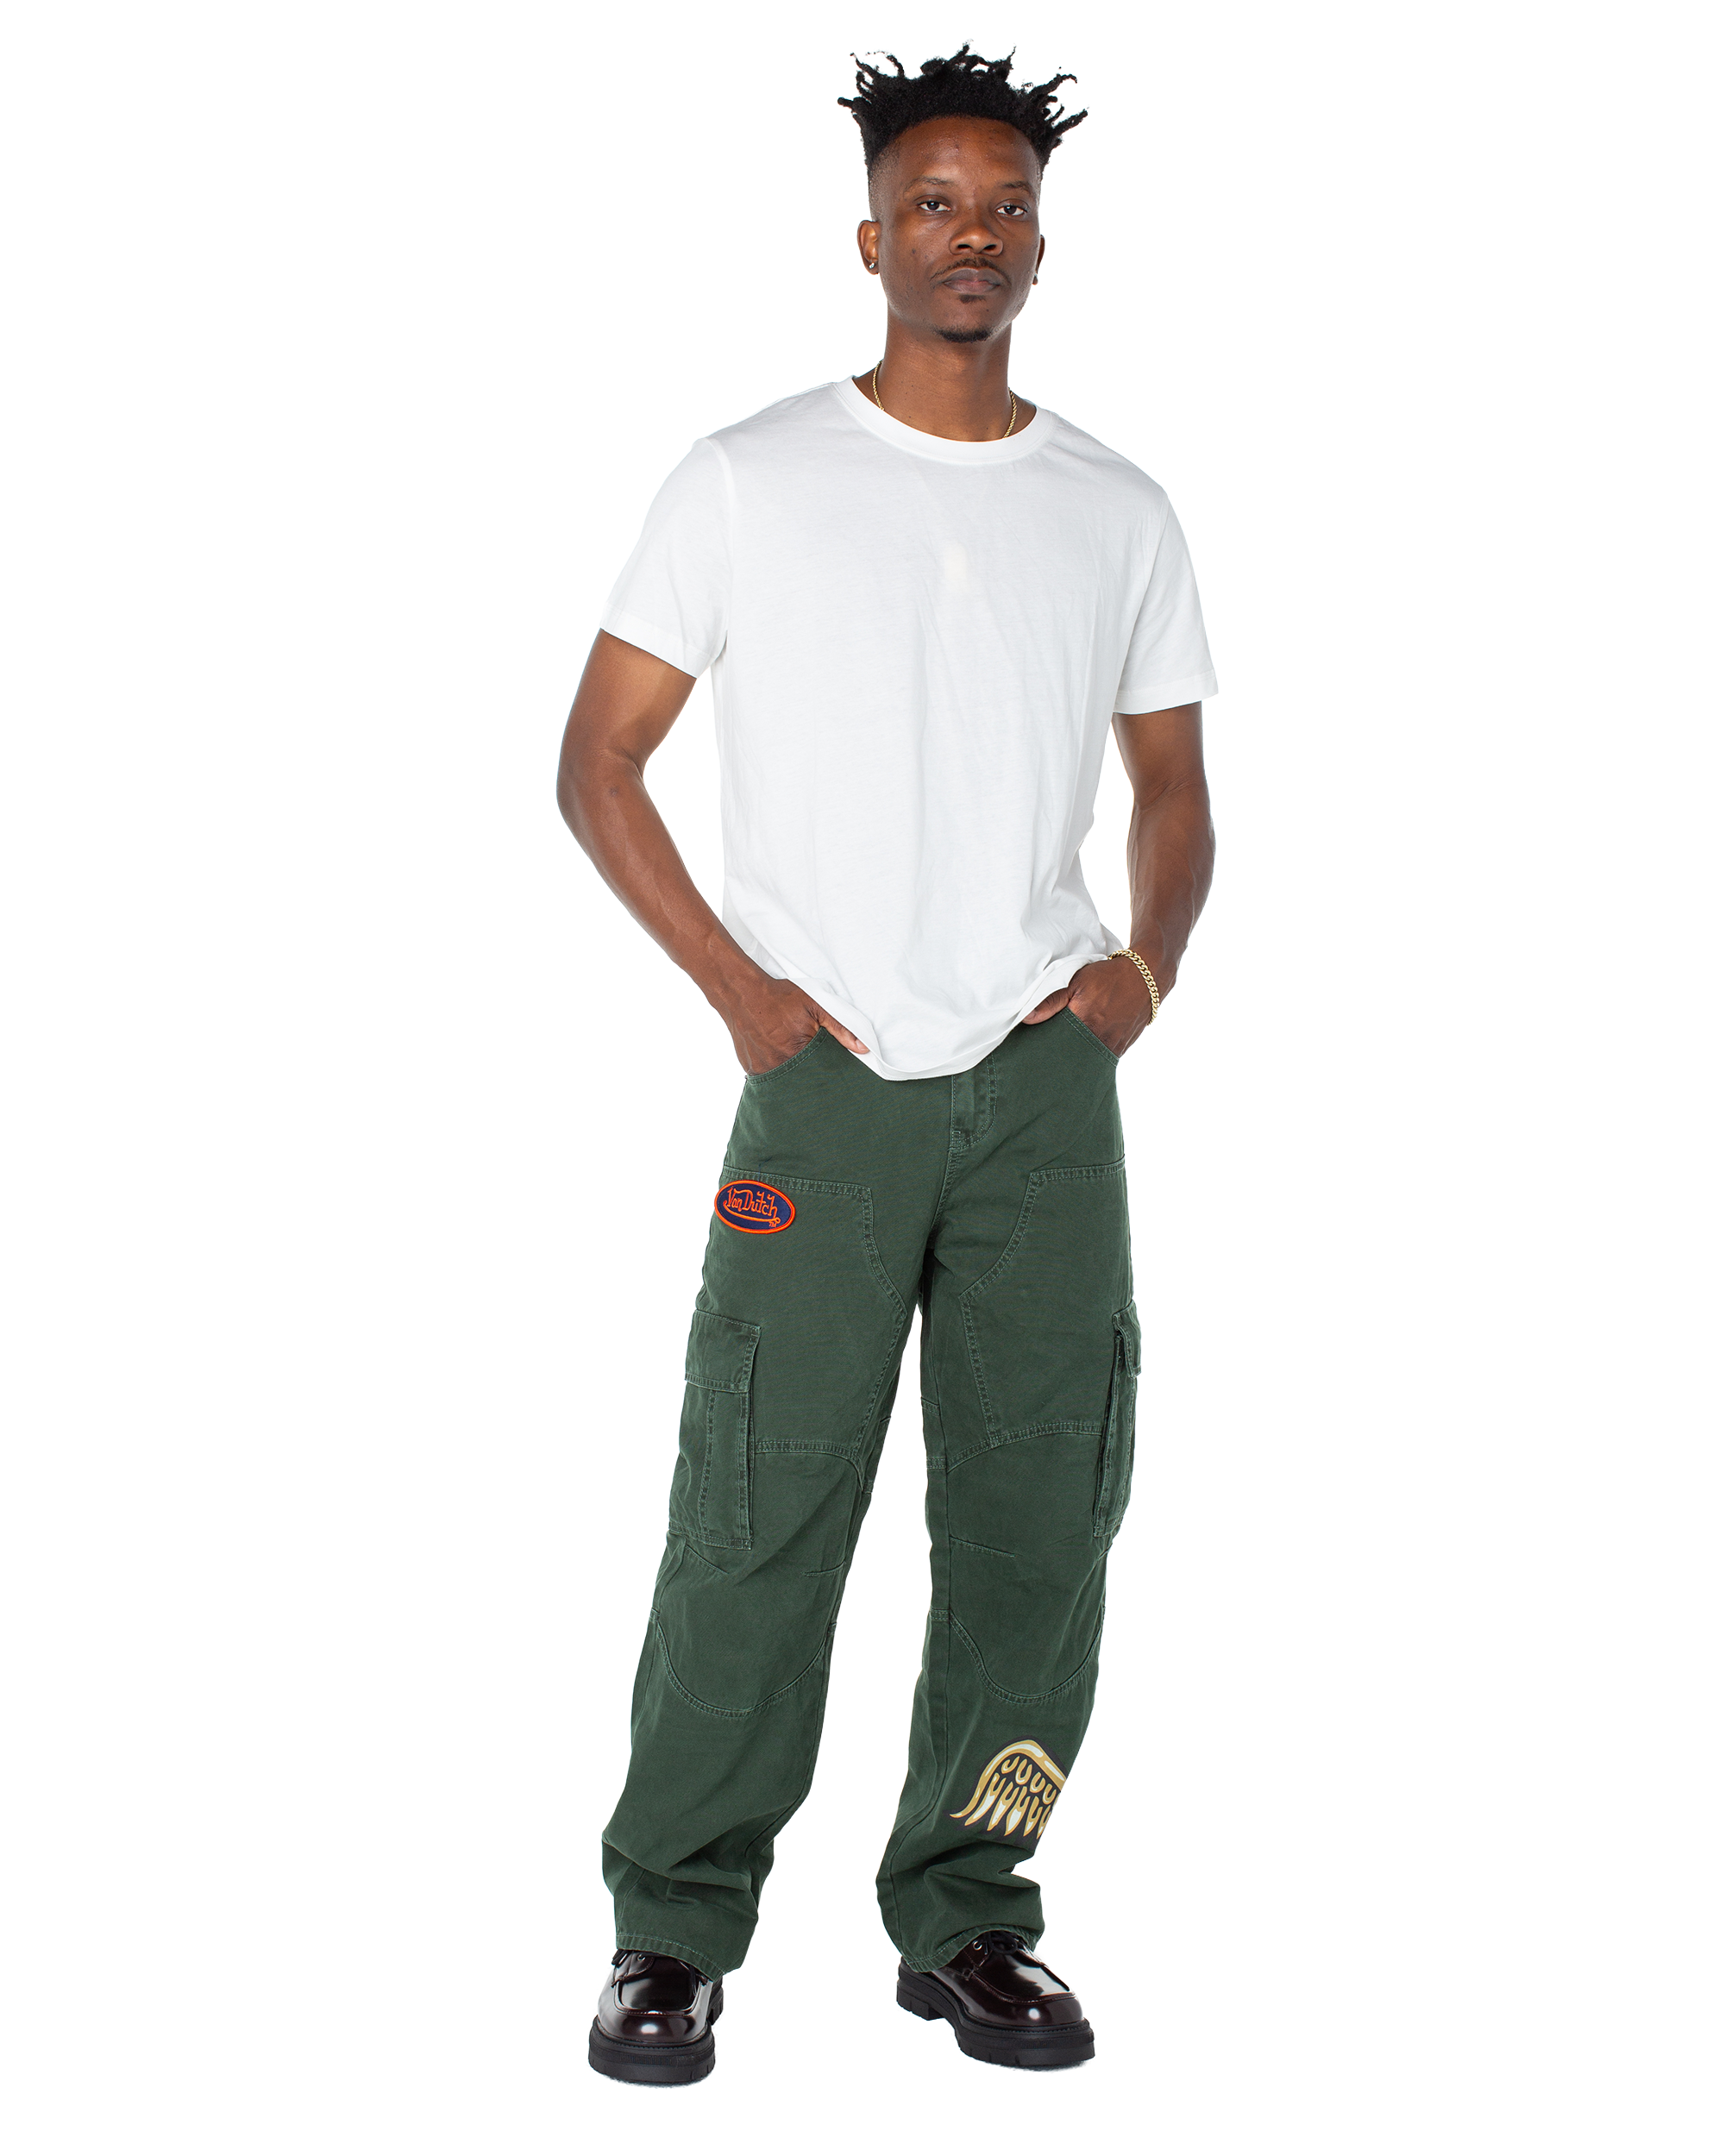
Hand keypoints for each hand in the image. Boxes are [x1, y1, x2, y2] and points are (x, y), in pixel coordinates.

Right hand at [717, 972, 869, 1074]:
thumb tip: (862, 1048)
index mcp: (797, 1052)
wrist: (742, 993)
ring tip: (791, 1058)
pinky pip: (767, 1077)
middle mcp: (778, 1065)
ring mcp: (762, 1069)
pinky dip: (775, 1071)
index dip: (826, 1072)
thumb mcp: (814, 1005)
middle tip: (811, 1066)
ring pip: (784, 1081)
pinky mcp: (750, 1068)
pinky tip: (777, 1058)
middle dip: (809, 1076)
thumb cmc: (779, 997)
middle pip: (802, 1080)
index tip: (830, 1073)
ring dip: (791, 1074)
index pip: (820, 1073)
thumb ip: (840, 1027)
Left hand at [1022, 957, 1156, 1056]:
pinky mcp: (1121, 1048)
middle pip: (1070, 1057)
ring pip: (1086, 1060)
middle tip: (1043, 1058)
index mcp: (1085, 1024)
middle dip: (1057, 1058)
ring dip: (1074, 1057)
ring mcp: (1112, 1047)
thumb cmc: (1108, 977)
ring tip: (1060, 1056)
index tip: (1032, 1052)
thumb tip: (1026, 1018)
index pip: (1056, 1046)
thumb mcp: (1076, 981)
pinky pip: (1100, 1058)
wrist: (1145, 977)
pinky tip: (1079, 1051)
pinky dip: (1088, 1055)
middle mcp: (1100, 1040)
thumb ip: (1051, 1000)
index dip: (1044, 1050)